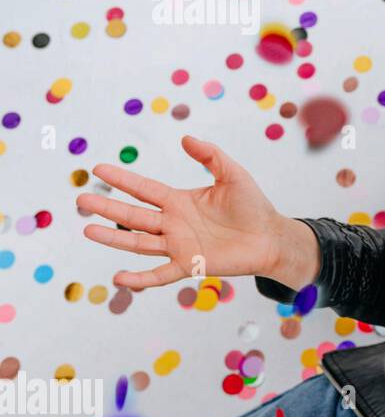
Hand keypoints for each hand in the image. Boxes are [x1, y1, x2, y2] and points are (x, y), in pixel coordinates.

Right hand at [76, 135, 316, 289]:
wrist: (271, 237)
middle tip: (81, 199)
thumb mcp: (233, 175)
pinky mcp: (191, 265)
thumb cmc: (254, 207)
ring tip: (88, 229)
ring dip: (113, 237)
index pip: (144, 189)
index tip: (98, 169)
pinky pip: (160, 274)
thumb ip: (211, 156)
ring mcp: (179, 245)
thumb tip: (186, 137)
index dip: (122, 180)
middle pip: (133, 215)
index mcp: (180, 201)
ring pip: (138, 242)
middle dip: (107, 206)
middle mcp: (174, 223)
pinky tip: (119, 278)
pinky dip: (140, 279)